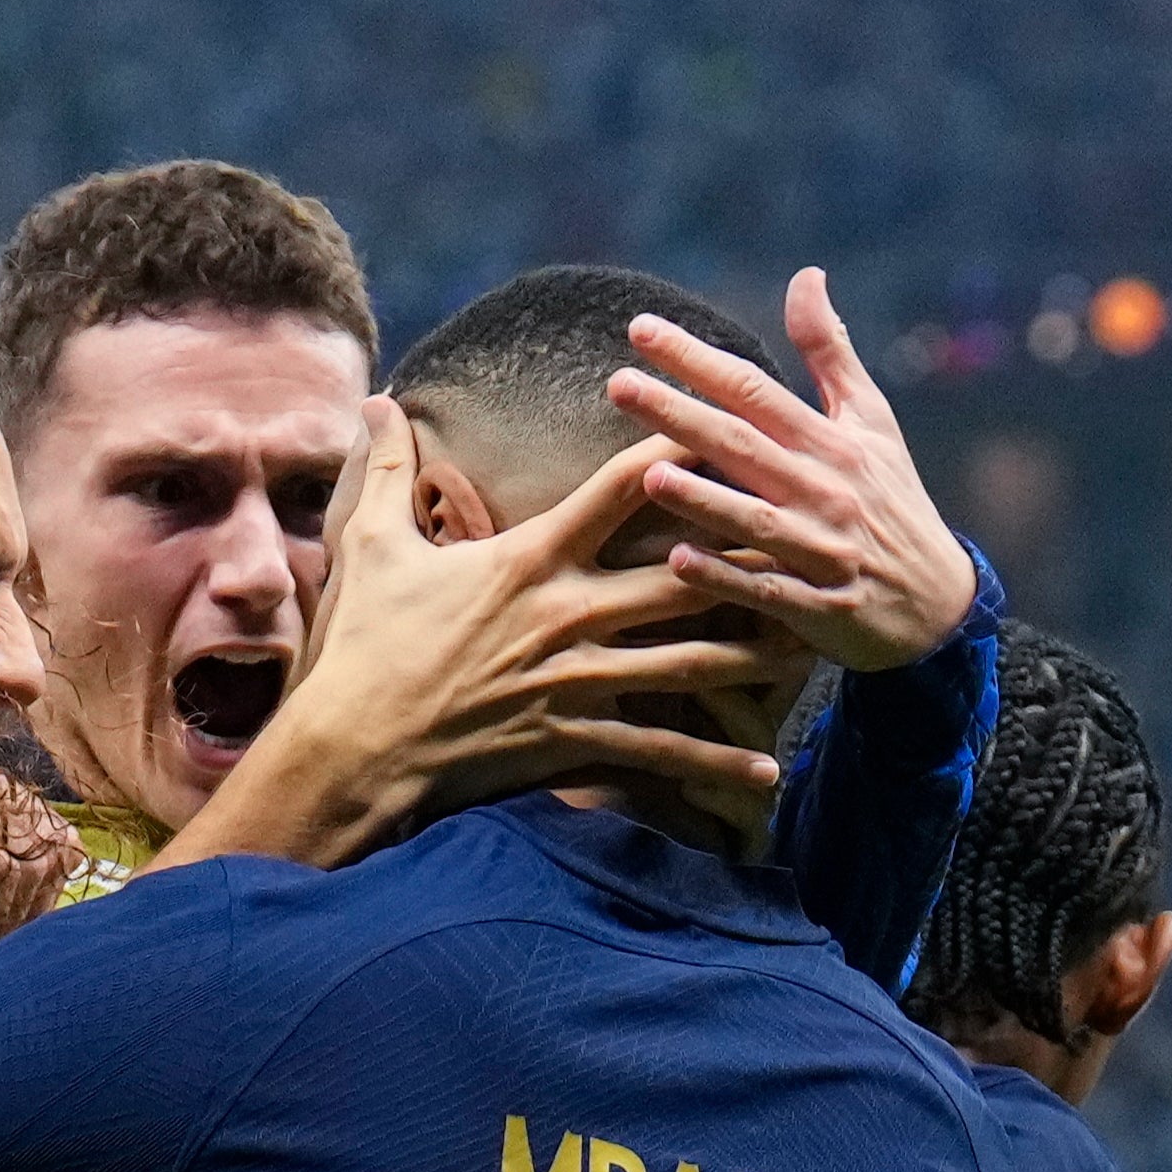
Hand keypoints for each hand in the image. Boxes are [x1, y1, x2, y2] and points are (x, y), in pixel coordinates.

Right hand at [286, 399, 803, 834]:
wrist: (355, 751)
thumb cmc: (362, 650)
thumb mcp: (370, 550)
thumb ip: (389, 472)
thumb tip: (378, 401)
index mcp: (529, 559)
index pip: (618, 489)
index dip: (676, 449)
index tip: (725, 424)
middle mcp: (567, 614)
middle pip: (684, 576)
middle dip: (753, 559)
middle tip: (815, 542)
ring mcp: (575, 681)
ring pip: (690, 662)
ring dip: (757, 656)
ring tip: (813, 647)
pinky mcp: (572, 741)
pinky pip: (659, 752)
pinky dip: (714, 762)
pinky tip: (762, 771)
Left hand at [605, 267, 977, 672]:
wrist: (937, 602)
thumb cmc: (891, 500)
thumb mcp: (872, 421)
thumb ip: (829, 352)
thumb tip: (805, 275)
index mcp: (830, 441)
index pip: (754, 390)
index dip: (698, 359)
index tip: (640, 329)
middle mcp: (825, 489)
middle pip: (744, 445)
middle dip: (681, 414)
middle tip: (619, 386)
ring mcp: (822, 549)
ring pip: (754, 519)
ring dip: (703, 498)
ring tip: (649, 475)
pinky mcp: (818, 606)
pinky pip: (766, 589)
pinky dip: (726, 575)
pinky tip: (680, 560)